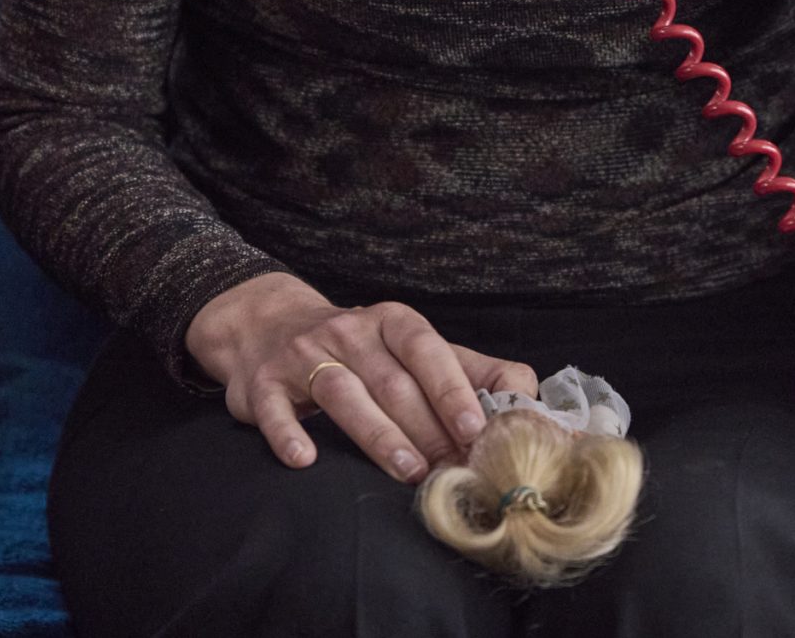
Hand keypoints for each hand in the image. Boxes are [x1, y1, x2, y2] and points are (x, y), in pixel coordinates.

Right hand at [183, 271, 540, 484]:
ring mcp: (303, 355)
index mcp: (392, 323)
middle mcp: (348, 331)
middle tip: (452, 471)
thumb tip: (530, 399)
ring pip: (343, 393)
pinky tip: (306, 460)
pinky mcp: (263, 383)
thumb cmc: (360, 349)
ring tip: (407, 471)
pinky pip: (275, 409)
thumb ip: (472, 371)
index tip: (476, 429)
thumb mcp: (414, 349)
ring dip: (377, 434)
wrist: (267, 325)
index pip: (426, 349)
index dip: (452, 388)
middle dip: (426, 428)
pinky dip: (290, 433)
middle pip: (391, 381)